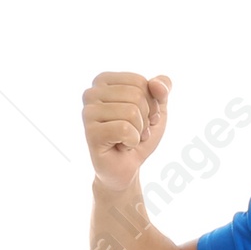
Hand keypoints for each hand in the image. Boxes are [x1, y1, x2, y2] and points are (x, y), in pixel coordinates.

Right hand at [83, 71, 171, 193]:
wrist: (126, 168)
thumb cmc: (138, 135)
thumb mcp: (156, 109)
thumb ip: (162, 89)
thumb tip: (157, 83)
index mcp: (103, 81)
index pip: (139, 82)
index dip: (150, 104)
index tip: (141, 117)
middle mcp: (91, 93)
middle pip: (136, 96)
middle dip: (144, 119)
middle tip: (133, 131)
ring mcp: (88, 112)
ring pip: (131, 112)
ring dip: (138, 132)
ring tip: (126, 139)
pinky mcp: (91, 132)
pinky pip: (125, 129)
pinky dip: (132, 142)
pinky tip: (121, 147)